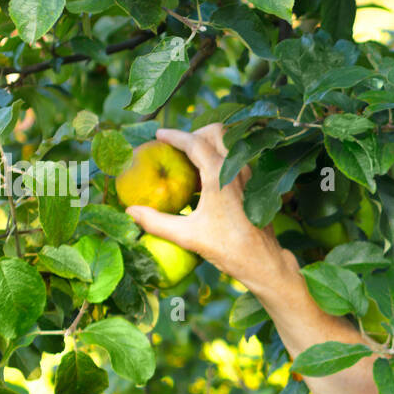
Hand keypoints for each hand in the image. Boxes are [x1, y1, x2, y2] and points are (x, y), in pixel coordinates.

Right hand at [123, 123, 286, 281]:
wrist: (263, 261)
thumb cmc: (227, 248)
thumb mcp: (188, 236)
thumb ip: (156, 222)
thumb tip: (130, 212)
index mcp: (220, 174)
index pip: (194, 142)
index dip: (174, 136)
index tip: (159, 135)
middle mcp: (237, 168)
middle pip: (217, 131)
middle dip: (196, 133)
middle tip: (178, 147)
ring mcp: (250, 174)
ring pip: (229, 143)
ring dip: (209, 145)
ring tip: (190, 162)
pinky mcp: (255, 184)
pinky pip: (235, 158)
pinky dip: (220, 158)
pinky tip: (207, 180)